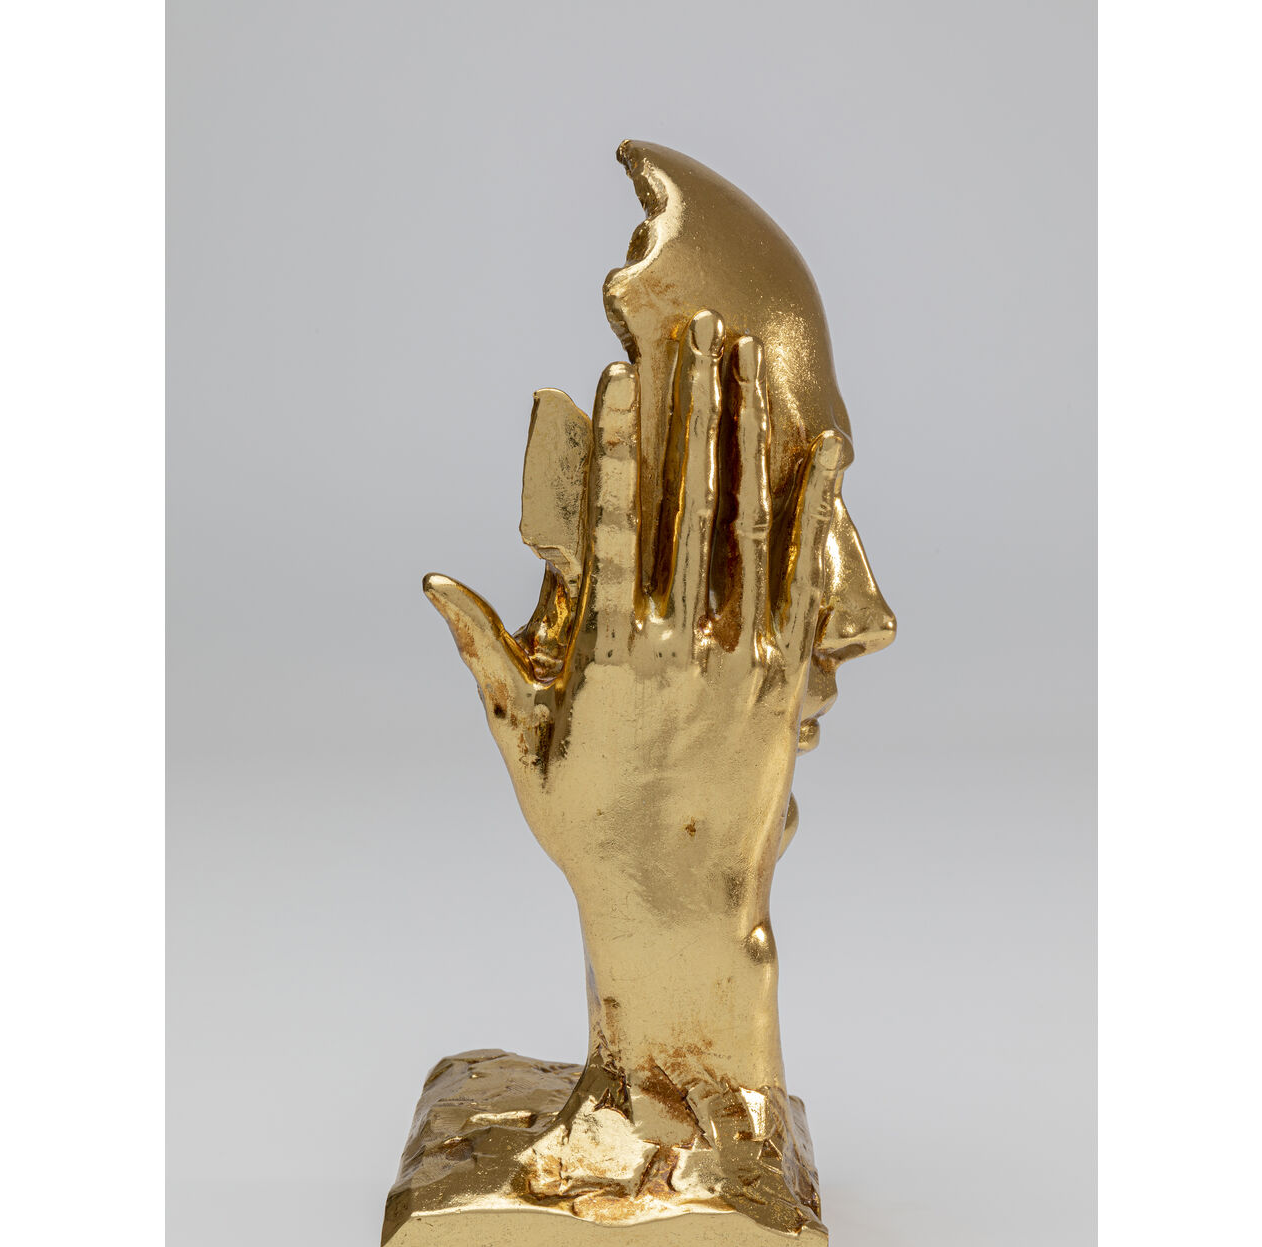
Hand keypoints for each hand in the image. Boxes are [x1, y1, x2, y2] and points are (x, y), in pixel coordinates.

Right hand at [424, 310, 845, 924]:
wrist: (679, 899)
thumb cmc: (586, 826)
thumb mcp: (521, 744)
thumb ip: (487, 657)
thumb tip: (438, 584)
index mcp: (607, 657)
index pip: (613, 529)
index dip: (616, 448)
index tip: (620, 379)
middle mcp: (679, 647)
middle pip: (688, 507)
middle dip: (693, 411)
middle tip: (697, 331)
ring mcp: (740, 662)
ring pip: (750, 531)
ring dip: (750, 441)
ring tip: (749, 366)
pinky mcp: (783, 681)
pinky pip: (803, 583)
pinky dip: (812, 516)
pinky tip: (823, 455)